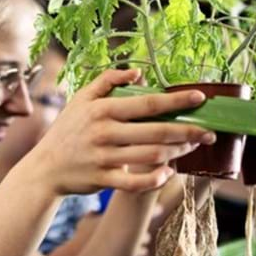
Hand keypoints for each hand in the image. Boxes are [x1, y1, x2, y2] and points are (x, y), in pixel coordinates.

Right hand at [27, 69, 214, 194]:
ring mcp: (104, 157)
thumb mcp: (81, 99)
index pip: (147, 103)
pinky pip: (136, 182)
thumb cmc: (67, 131)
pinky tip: (168, 172)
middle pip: (157, 131)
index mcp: (102, 109)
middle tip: (209, 132)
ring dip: (178, 152)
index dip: (176, 101)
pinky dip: (155, 178)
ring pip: (151, 156)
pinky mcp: (104, 180)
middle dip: (189, 131)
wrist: (45, 168)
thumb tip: (138, 73)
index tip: (200, 98)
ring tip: (191, 147)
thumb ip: (107, 81)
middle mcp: (104, 132)